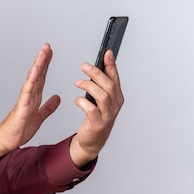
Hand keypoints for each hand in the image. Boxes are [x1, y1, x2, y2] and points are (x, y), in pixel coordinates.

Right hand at [0, 43, 60, 164]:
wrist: (6, 140)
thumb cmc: (18, 129)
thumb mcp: (39, 117)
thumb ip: (48, 107)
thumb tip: (58, 98)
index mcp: (33, 97)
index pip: (41, 77)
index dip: (46, 65)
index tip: (50, 53)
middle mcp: (29, 95)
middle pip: (37, 73)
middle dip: (42, 59)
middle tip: (47, 46)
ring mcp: (24, 98)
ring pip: (33, 78)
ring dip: (38, 64)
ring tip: (43, 52)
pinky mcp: (22, 105)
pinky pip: (28, 90)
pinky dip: (32, 79)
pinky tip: (36, 69)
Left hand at [70, 49, 124, 166]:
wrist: (92, 140)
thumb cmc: (95, 117)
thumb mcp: (99, 99)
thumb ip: (99, 85)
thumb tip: (94, 67)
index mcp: (116, 96)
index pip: (115, 77)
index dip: (111, 65)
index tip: (107, 53)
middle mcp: (115, 104)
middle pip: (109, 85)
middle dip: (97, 73)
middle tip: (84, 66)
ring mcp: (108, 115)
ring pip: (102, 96)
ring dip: (89, 86)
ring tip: (77, 82)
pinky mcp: (98, 124)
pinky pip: (92, 110)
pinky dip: (83, 103)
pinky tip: (77, 99)